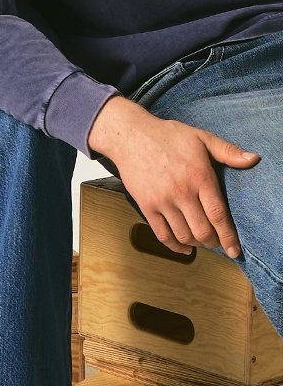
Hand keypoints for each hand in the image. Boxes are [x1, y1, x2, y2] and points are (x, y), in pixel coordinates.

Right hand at [88, 96, 258, 256]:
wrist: (131, 135)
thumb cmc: (168, 135)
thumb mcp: (201, 137)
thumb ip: (228, 151)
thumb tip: (253, 159)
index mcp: (198, 175)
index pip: (218, 215)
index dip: (229, 236)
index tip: (235, 250)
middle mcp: (181, 191)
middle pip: (203, 231)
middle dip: (214, 242)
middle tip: (218, 242)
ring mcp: (162, 200)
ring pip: (184, 236)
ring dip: (196, 244)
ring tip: (202, 240)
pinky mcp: (147, 206)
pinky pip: (163, 235)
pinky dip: (176, 246)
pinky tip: (184, 246)